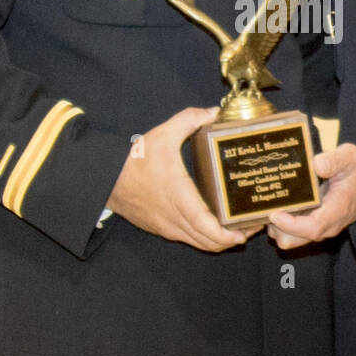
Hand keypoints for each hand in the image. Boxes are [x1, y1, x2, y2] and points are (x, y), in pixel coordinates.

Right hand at [107, 107, 258, 251]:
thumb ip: (189, 120)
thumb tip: (213, 111)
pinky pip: (187, 238)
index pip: (209, 231)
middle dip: (232, 239)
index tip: (247, 230)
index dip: (231, 236)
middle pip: (210, 243)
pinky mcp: (161, 229)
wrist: (106, 179)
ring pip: (199, 244)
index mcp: (181, 200)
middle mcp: (175, 220)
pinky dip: (203, 236)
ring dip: (218, 240)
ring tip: (236, 227)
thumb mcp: (163, 134)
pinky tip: (213, 222)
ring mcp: (167, 228)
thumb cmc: (135, 160)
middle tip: (249, 226)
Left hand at [267, 143, 355, 249]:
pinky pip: (290, 234)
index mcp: (336, 211)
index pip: (313, 227)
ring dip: (277, 227)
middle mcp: (326, 226)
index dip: (292, 224)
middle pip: (294, 239)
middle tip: (267, 208)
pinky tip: (277, 207)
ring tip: (270, 206)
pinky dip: (280, 225)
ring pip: (289, 240)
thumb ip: (334, 159)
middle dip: (277, 227)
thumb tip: (316, 164)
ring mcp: (318, 229)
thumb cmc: (354, 173)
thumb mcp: (349, 158)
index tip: (275, 214)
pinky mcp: (310, 228)